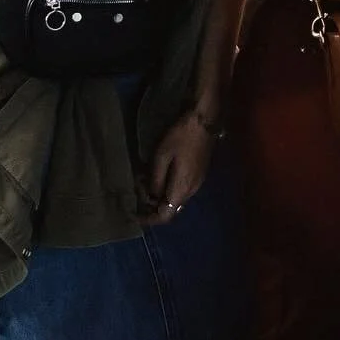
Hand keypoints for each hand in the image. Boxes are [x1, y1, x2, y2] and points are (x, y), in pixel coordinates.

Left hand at [139, 107, 216, 222]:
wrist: (204, 120)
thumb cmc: (181, 137)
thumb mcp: (162, 156)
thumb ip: (156, 180)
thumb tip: (152, 196)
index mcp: (181, 189)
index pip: (165, 215)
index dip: (149, 218)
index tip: (135, 213)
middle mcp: (192, 191)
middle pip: (170, 208)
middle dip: (152, 204)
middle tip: (138, 189)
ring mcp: (198, 183)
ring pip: (176, 199)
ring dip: (160, 195)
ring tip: (145, 180)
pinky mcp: (199, 174)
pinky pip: (181, 189)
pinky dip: (168, 187)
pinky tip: (160, 174)